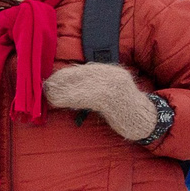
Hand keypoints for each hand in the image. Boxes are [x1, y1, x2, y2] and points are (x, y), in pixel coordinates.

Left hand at [41, 63, 157, 142]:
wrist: (144, 120)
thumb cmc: (123, 110)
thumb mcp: (108, 93)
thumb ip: (91, 87)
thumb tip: (64, 86)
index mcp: (111, 71)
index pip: (83, 69)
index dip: (64, 75)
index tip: (50, 80)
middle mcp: (112, 74)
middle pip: (80, 75)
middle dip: (60, 81)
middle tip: (45, 88)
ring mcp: (113, 85)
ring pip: (80, 85)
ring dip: (60, 91)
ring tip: (48, 95)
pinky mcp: (111, 98)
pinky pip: (84, 96)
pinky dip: (68, 98)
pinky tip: (56, 101)